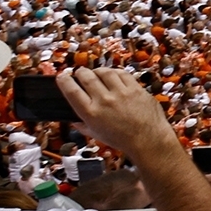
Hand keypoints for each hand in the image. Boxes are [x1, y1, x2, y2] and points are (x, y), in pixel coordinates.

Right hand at [55, 67, 176, 163]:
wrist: (149, 139)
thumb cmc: (122, 139)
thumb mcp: (96, 135)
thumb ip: (83, 125)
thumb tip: (73, 119)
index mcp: (91, 113)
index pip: (72, 91)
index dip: (64, 81)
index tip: (62, 77)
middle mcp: (104, 101)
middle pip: (87, 77)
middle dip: (80, 72)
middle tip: (80, 73)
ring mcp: (121, 93)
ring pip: (105, 72)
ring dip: (97, 71)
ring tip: (96, 73)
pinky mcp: (136, 89)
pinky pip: (123, 74)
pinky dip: (115, 72)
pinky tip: (113, 75)